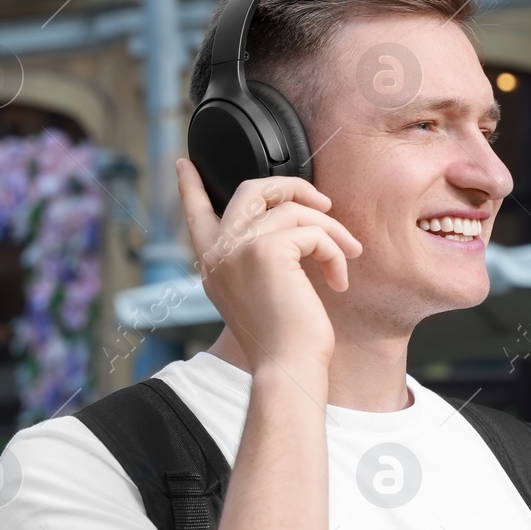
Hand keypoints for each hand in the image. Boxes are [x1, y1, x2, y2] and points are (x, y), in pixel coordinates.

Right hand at [177, 160, 362, 373]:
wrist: (287, 366)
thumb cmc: (282, 339)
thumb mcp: (257, 293)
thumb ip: (256, 258)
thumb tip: (289, 225)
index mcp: (213, 263)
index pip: (194, 212)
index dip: (189, 185)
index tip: (183, 163)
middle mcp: (219, 251)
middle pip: (252, 189)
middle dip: (293, 186)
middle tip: (325, 203)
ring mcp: (240, 247)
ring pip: (294, 209)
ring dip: (331, 231)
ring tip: (347, 256)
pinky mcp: (268, 250)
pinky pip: (314, 232)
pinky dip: (335, 253)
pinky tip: (338, 280)